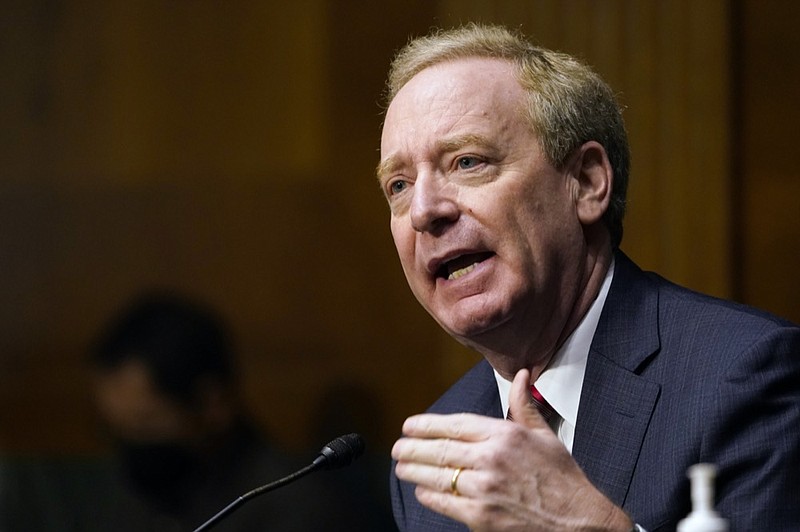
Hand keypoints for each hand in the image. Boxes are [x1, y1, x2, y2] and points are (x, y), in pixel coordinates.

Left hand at [391, 368, 633, 530]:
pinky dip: (429, 495)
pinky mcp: (481, 517)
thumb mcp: (544, 434)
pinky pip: (445, 502)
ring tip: (401, 467)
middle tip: (397, 448)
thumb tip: (522, 374)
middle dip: (411, 448)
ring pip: (437, 476)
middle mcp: (491, 458)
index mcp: (504, 435)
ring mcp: (485, 489)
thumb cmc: (562, 478)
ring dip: (413, 471)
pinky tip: (422, 490)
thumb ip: (523, 404)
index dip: (426, 425)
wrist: (579, 521)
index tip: (409, 426)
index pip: (454, 425)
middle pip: (439, 450)